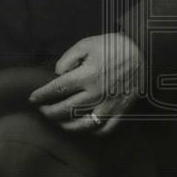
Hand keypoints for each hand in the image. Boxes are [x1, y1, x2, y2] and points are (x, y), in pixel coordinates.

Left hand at [28, 33, 143, 133]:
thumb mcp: (87, 43)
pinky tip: (83, 127)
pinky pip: (104, 129)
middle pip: (65, 109)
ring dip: (66, 125)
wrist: (144, 51)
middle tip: (42, 110)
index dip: (42, 95)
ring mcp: (108, 105)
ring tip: (58, 121)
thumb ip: (68, 58)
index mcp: (87, 75)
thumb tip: (57, 75)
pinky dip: (91, 132)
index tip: (33, 98)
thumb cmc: (114, 45)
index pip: (57, 89)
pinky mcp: (120, 111)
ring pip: (82, 124)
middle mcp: (96, 93)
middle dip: (49, 111)